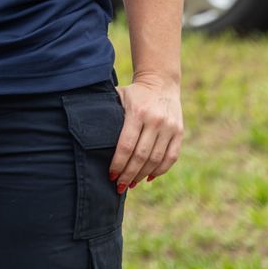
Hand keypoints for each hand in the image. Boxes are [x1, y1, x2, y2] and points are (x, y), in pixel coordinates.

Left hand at [110, 74, 182, 191]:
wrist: (161, 81)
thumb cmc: (133, 94)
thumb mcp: (118, 97)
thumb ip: (108, 115)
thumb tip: (88, 138)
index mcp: (137, 113)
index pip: (126, 145)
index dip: (118, 164)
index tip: (110, 176)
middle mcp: (155, 120)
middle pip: (141, 156)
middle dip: (128, 174)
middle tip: (119, 186)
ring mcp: (169, 127)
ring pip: (156, 160)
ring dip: (142, 175)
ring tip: (131, 184)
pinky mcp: (179, 132)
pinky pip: (171, 157)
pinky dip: (160, 170)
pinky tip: (148, 177)